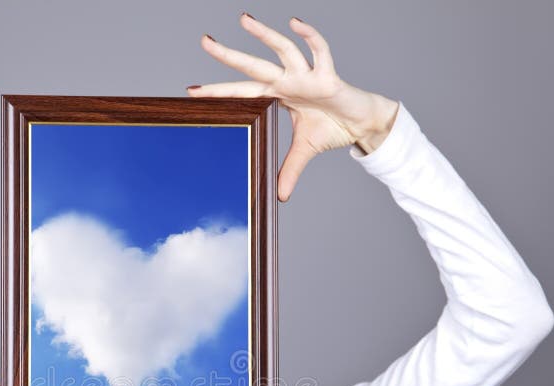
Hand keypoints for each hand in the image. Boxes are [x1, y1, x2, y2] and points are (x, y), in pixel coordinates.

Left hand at [187, 13, 399, 200]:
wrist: (362, 123)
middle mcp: (289, 80)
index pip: (243, 91)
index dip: (219, 91)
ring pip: (282, 50)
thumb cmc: (333, 127)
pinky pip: (319, 51)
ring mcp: (307, 75)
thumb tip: (279, 197)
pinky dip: (309, 36)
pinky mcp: (328, 76)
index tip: (192, 90)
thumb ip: (289, 171)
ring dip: (264, 35)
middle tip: (204, 41)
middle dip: (228, 55)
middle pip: (253, 65)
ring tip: (243, 20)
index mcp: (280, 94)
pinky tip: (295, 23)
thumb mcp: (305, 151)